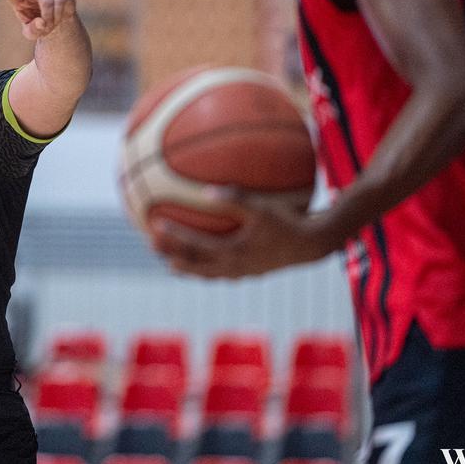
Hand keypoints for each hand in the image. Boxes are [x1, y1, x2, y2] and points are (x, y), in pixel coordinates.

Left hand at [0, 0, 76, 39]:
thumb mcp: (32, 33)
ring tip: (49, 26)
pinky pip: (62, 3)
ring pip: (47, 0)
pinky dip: (59, 16)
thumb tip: (42, 23)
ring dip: (48, 17)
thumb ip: (33, 30)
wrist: (59, 22)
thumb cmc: (39, 25)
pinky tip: (57, 20)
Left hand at [150, 188, 334, 278]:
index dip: (174, 237)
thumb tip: (207, 190)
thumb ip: (235, 198)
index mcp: (233, 252)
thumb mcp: (262, 208)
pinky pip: (221, 273)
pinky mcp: (251, 273)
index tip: (155, 226)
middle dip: (172, 255)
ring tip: (172, 265)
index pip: (195, 246)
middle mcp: (234, 267)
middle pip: (195, 264)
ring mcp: (242, 273)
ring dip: (188, 267)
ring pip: (207, 273)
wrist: (313, 245)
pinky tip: (205, 260)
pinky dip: (207, 269)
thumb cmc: (289, 222)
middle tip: (151, 246)